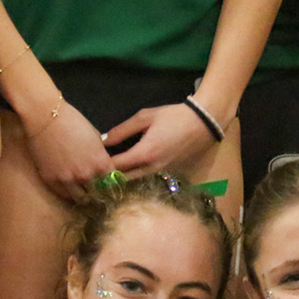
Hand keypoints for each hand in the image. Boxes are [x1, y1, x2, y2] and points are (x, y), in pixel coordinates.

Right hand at [25, 100, 113, 201]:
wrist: (45, 118)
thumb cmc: (73, 121)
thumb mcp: (95, 137)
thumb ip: (99, 153)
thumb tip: (101, 162)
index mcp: (100, 162)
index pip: (113, 183)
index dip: (111, 184)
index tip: (109, 184)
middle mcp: (86, 175)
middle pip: (98, 194)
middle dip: (99, 193)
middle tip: (97, 191)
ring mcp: (68, 180)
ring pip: (81, 199)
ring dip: (84, 196)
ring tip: (83, 192)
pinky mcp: (51, 181)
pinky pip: (63, 195)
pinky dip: (68, 193)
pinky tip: (70, 188)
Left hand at [104, 102, 218, 176]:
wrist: (203, 123)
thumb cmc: (173, 117)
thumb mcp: (145, 117)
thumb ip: (122, 130)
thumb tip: (103, 140)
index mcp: (144, 154)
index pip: (116, 167)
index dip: (102, 165)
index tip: (95, 160)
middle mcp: (152, 169)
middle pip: (124, 180)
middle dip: (112, 175)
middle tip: (102, 167)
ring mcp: (163, 174)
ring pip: (137, 181)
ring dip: (126, 177)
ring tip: (116, 167)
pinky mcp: (171, 175)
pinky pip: (150, 178)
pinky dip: (140, 175)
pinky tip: (136, 166)